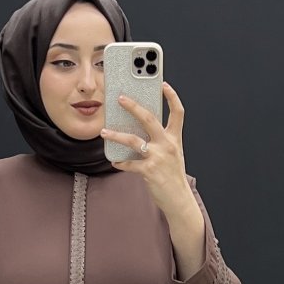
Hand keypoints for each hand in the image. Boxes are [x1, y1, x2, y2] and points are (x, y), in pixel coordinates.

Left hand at [100, 82, 189, 215]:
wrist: (178, 199)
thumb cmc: (173, 176)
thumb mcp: (172, 154)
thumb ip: (160, 140)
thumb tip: (138, 129)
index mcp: (175, 138)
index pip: (178, 112)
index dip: (172, 97)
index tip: (164, 84)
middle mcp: (167, 144)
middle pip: (149, 119)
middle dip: (133, 106)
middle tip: (120, 98)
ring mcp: (158, 157)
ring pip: (133, 140)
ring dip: (116, 135)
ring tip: (104, 132)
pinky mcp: (148, 171)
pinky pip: (129, 164)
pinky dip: (120, 162)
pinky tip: (114, 161)